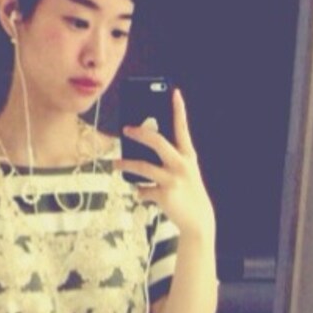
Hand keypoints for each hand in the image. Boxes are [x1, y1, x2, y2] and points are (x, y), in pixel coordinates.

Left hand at [117, 88, 215, 243]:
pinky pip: (143, 190)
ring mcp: (173, 180)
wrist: (198, 220)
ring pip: (142, 167)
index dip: (179, 109)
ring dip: (125, 164)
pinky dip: (139, 191)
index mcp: (188, 155)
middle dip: (140, 133)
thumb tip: (141, 150)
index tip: (174, 92)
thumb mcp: (183, 172)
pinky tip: (139, 192)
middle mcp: (182, 164)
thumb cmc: (187, 191)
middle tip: (126, 129)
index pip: (182, 128)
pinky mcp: (164, 195)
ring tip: (115, 163)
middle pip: (157, 141)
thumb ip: (168, 159)